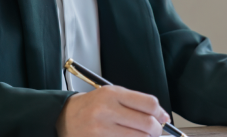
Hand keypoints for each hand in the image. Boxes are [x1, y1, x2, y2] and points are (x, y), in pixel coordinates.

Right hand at [56, 85, 170, 136]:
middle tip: (156, 131)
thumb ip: (136, 102)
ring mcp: (101, 129)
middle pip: (147, 123)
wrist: (64, 118)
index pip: (149, 104)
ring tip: (142, 135)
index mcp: (112, 94)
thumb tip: (162, 116)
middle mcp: (107, 110)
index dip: (160, 113)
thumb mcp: (112, 95)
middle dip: (157, 130)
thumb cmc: (91, 106)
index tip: (162, 118)